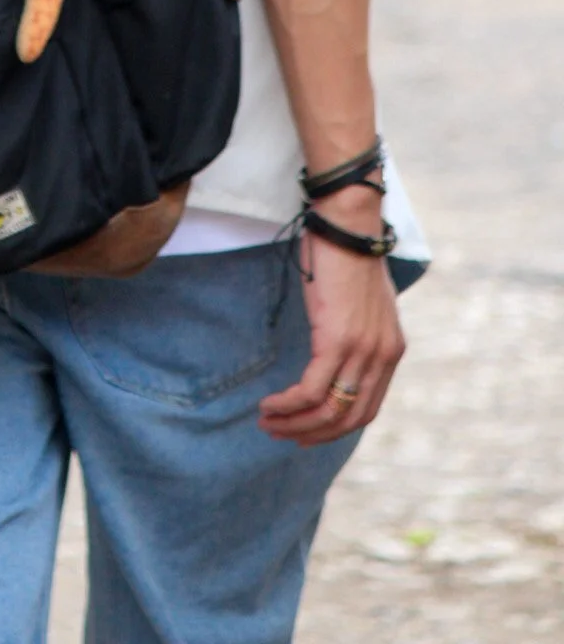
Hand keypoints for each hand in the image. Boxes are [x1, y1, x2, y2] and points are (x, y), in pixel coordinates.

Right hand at [259, 190, 405, 445]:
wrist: (348, 223)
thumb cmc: (347, 253)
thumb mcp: (361, 301)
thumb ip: (357, 330)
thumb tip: (337, 346)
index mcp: (390, 350)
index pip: (367, 408)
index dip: (335, 427)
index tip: (307, 432)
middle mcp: (382, 356)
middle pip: (349, 418)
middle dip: (313, 434)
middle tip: (281, 434)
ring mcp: (361, 350)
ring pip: (328, 410)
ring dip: (295, 423)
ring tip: (268, 423)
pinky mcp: (336, 340)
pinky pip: (311, 389)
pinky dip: (288, 403)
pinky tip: (270, 404)